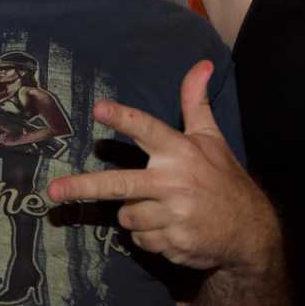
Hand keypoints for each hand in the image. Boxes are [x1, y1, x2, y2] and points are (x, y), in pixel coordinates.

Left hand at [45, 60, 276, 271]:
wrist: (251, 232)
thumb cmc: (224, 179)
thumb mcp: (212, 138)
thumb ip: (196, 103)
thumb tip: (202, 63)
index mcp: (182, 152)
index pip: (148, 130)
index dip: (123, 118)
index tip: (99, 109)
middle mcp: (175, 182)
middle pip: (119, 184)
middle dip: (83, 187)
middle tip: (53, 191)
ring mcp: (174, 215)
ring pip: (127, 215)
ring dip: (135, 214)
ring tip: (161, 208)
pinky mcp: (172, 242)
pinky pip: (140, 239)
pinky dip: (148, 235)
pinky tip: (170, 229)